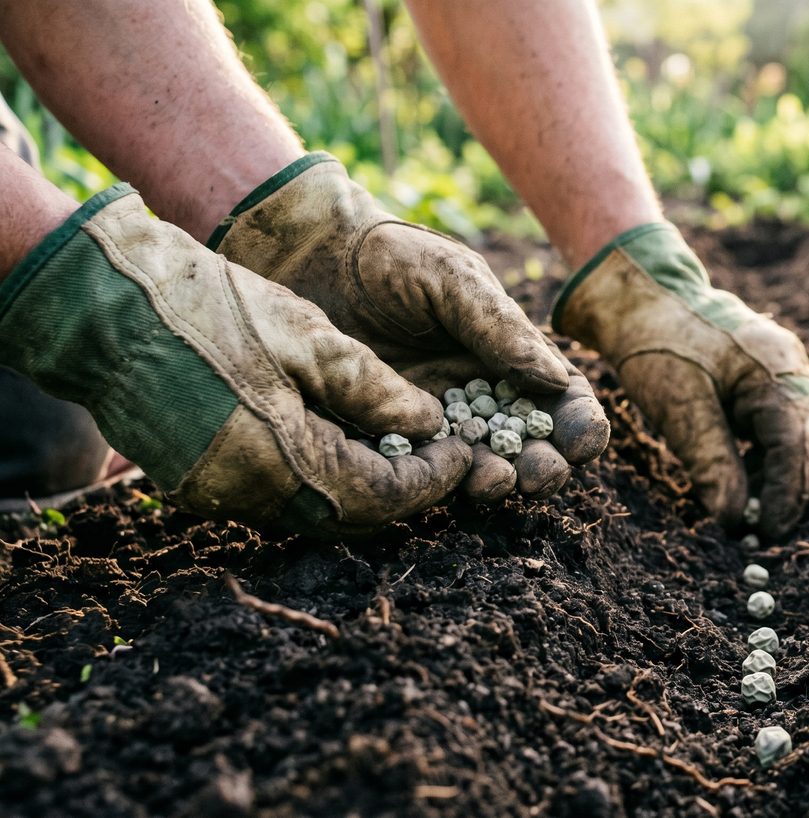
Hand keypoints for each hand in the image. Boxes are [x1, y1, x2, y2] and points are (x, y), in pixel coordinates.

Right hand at [0, 187, 470, 532]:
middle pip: (350, 515)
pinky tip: (345, 440)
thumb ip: (373, 388)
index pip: (381, 497)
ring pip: (315, 509)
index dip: (431, 479)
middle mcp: (249, 495)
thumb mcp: (308, 337)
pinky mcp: (199, 482)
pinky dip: (322, 477)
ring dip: (365, 486)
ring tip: (403, 446)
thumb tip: (431, 423)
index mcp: (281, 462)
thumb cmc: (209, 311)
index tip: (463, 451)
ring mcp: (217, 494)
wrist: (102, 310)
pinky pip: (279, 496)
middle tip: (442, 455)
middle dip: (404, 490)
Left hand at [211, 155, 608, 500]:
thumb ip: (501, 328)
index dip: (581, 426)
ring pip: (482, 468)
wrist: (309, 259)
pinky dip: (438, 484)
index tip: (581, 442)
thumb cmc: (390, 257)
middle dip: (545, 467)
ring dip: (499, 482)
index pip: (561, 401)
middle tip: (538, 473)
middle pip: (530, 446)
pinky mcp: (390, 440)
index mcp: (510, 356)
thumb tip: (556, 381)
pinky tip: (440, 480)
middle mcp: (481, 396)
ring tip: (492, 481)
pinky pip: (422, 472)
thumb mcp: (452, 280)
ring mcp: (436, 422)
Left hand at [554, 224, 808, 537]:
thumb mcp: (678, 406)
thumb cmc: (657, 344)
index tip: (767, 535)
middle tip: (764, 534)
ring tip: (755, 513)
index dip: (785, 496)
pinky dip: (776, 457)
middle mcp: (793, 368)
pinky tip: (749, 479)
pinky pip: (789, 423)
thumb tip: (733, 520)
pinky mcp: (774, 375)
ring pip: (808, 436)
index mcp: (775, 370)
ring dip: (787, 477)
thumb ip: (711, 462)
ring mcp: (788, 368)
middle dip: (793, 492)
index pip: (796, 446)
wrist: (645, 295)